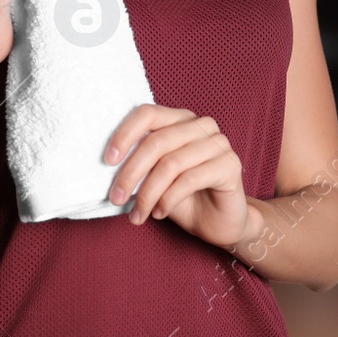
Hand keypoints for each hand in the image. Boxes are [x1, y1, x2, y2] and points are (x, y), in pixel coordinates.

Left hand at [104, 104, 253, 251]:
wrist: (218, 222)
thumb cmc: (183, 197)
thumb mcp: (155, 178)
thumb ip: (140, 165)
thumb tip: (108, 167)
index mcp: (180, 119)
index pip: (147, 114)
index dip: (124, 134)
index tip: (108, 161)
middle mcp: (201, 125)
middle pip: (157, 142)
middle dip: (131, 173)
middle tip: (116, 198)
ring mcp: (218, 143)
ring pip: (171, 164)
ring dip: (148, 194)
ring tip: (138, 214)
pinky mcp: (230, 165)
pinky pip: (190, 180)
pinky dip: (168, 199)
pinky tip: (159, 213)